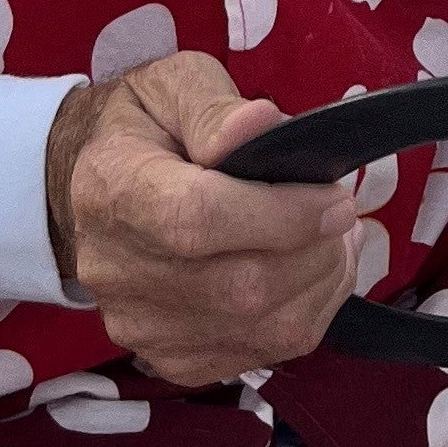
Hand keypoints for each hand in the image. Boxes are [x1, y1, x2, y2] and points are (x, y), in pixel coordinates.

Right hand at [46, 51, 364, 386]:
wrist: (105, 189)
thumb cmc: (149, 128)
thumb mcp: (173, 86)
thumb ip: (213, 107)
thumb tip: (261, 126)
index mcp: (111, 188)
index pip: (198, 220)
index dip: (280, 216)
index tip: (335, 198)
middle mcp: (114, 270)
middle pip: (239, 287)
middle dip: (314, 251)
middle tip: (342, 212)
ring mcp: (140, 326)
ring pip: (260, 328)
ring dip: (321, 284)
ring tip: (335, 238)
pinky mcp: (170, 360)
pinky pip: (261, 353)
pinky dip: (306, 314)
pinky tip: (310, 272)